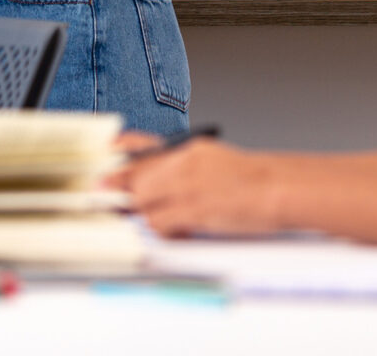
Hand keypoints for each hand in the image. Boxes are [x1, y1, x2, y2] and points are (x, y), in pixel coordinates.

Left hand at [113, 140, 283, 236]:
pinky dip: (164, 231)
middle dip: (119, 191)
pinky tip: (180, 230)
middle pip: (132, 177)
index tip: (99, 164)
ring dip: (148, 216)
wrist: (277, 187)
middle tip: (108, 201)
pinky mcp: (192, 208)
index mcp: (187, 147)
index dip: (113, 155)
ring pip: (142, 202)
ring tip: (167, 218)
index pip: (138, 145)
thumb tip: (148, 185)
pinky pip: (158, 223)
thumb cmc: (250, 180)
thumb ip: (180, 168)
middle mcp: (182, 161)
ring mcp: (186, 183)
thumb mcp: (212, 161)